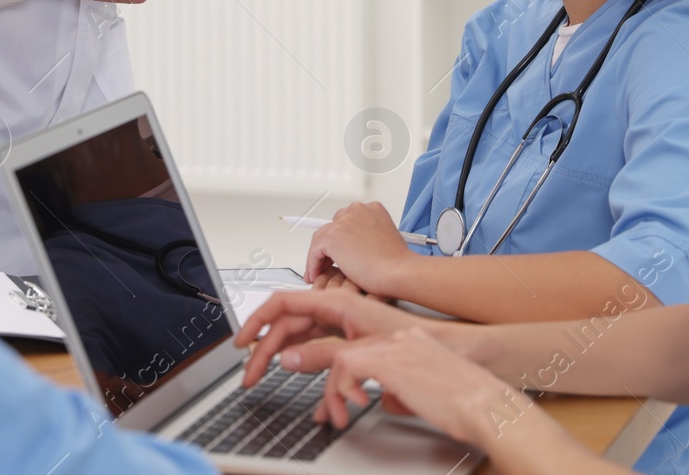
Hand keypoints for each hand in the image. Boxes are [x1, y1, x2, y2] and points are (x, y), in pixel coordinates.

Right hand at [232, 287, 421, 386]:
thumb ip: (322, 356)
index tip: (241, 341)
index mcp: (335, 303)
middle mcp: (335, 310)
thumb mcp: (363, 352)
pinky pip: (318, 351)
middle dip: (263, 352)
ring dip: (283, 363)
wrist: (447, 346)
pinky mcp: (349, 338)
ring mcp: (341, 324)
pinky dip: (307, 369)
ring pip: (300, 341)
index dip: (257, 321)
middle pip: (287, 326)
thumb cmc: (415, 339)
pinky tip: (304, 386)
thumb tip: (287, 358)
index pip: (283, 304)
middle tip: (249, 376)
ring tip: (265, 381)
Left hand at [305, 201, 412, 293]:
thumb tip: (352, 248)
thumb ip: (366, 238)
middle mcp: (357, 211)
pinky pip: (315, 251)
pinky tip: (315, 276)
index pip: (348, 221)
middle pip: (332, 226)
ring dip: (318, 257)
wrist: (399, 272)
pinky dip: (313, 264)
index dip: (341, 239)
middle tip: (326, 264)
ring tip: (318, 273)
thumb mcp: (384, 241)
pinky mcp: (333, 237)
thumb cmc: (397, 263)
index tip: (338, 252)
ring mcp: (344, 222)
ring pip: (321, 238)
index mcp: (373, 209)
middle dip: (328, 246)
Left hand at [315, 328, 508, 442]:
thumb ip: (400, 391)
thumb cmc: (468, 406)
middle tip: (326, 411)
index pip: (368, 349)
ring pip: (341, 358)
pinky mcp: (390, 362)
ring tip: (337, 416)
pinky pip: (346, 366)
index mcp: (414, 342)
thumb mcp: (427, 395)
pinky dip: (340, 389)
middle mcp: (402, 339)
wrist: (486, 406)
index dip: (348, 375)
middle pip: (350, 351)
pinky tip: (351, 406)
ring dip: (333, 392)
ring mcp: (396, 347)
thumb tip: (382, 400)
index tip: (338, 396)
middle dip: (331, 384)